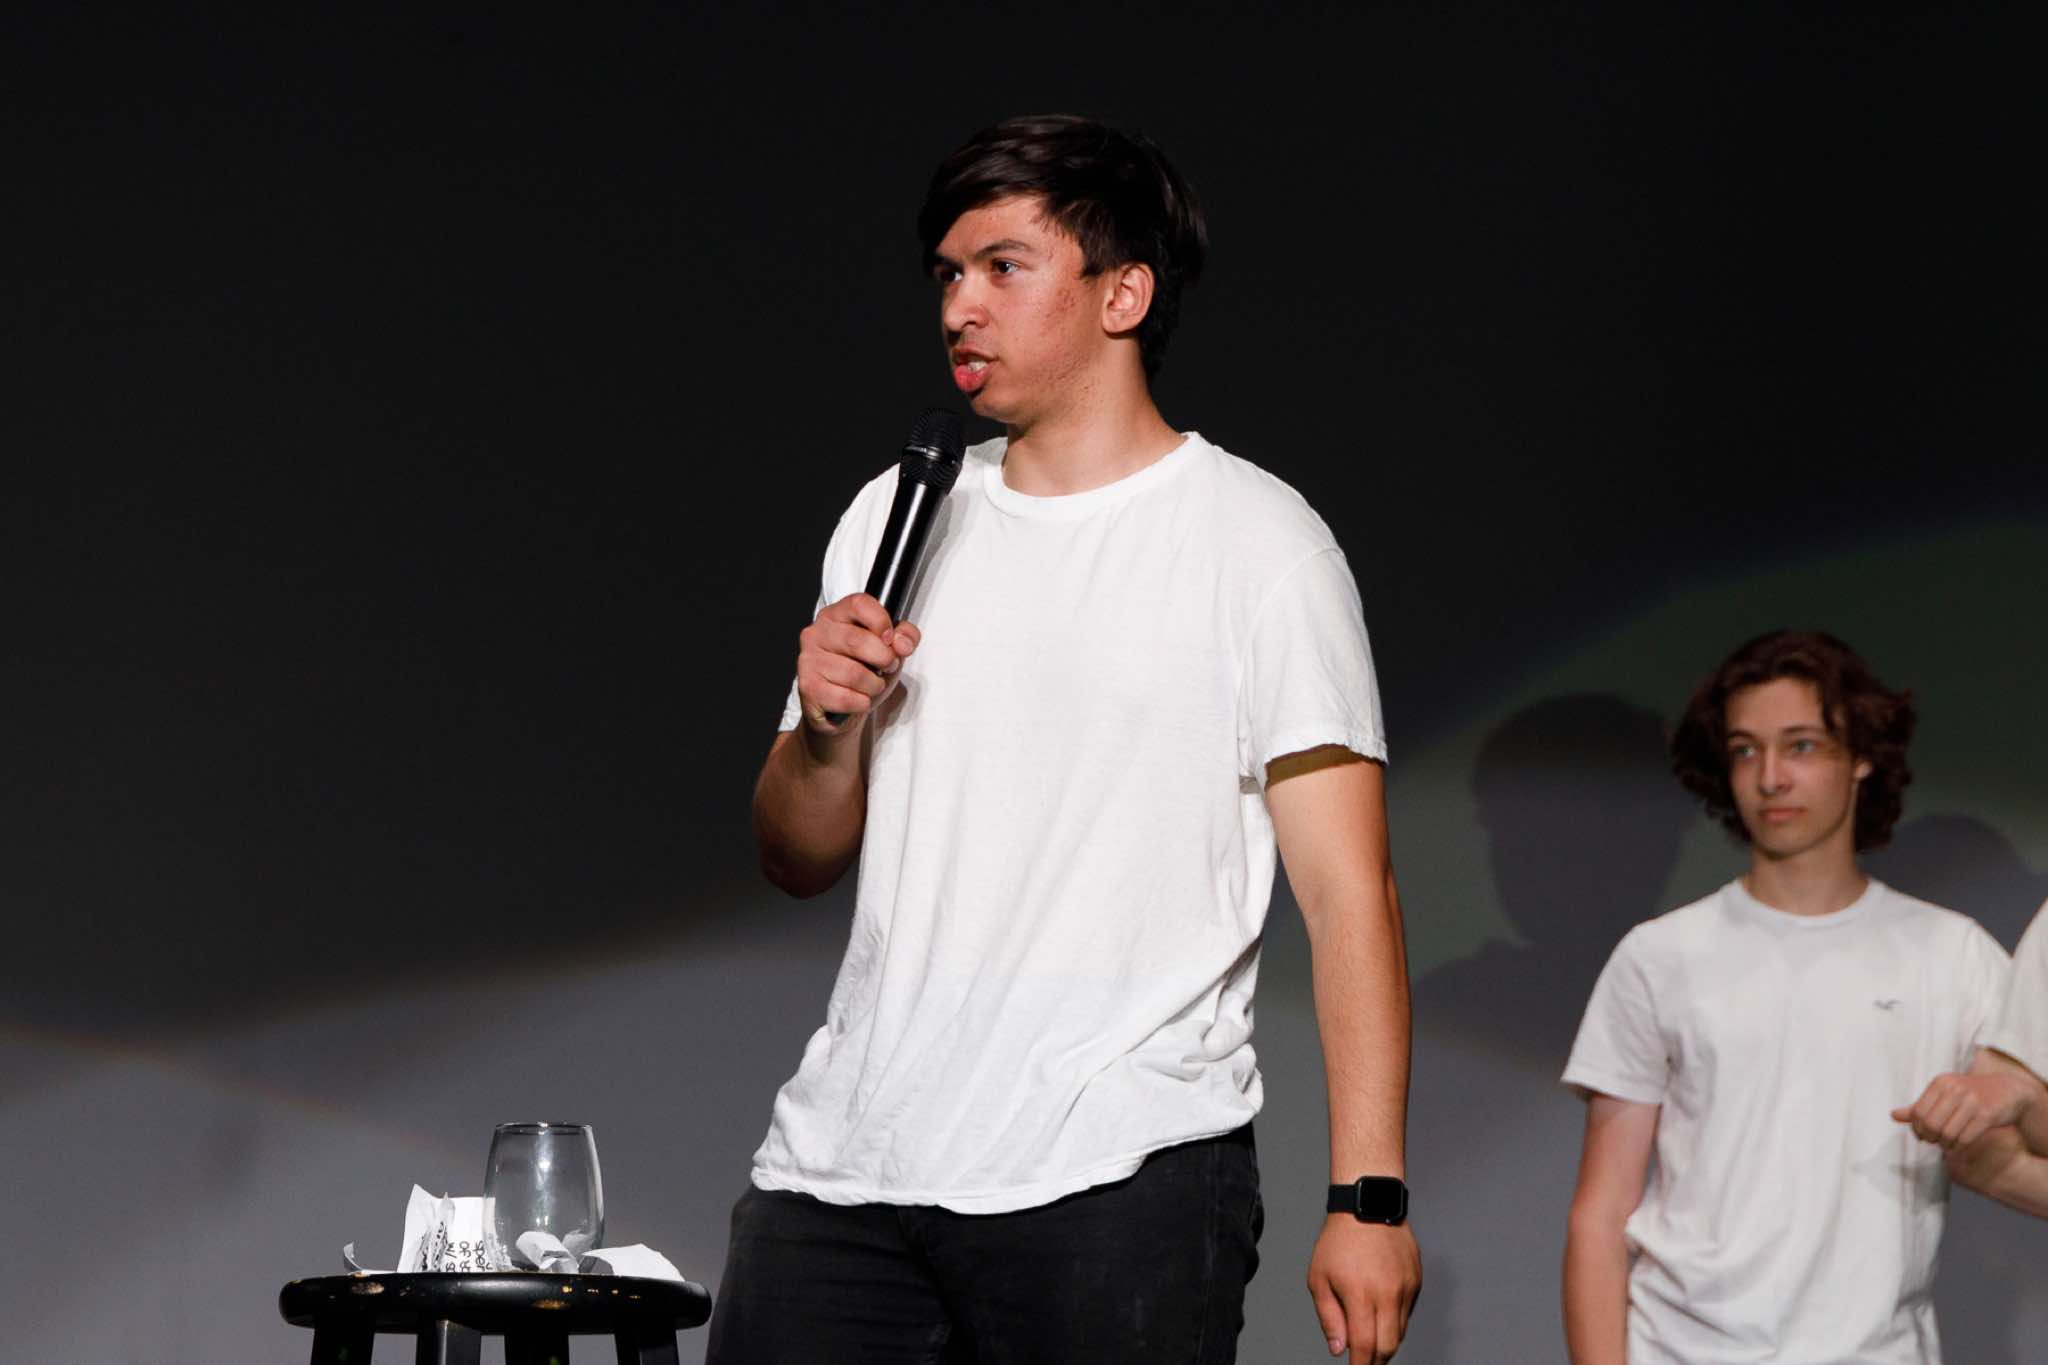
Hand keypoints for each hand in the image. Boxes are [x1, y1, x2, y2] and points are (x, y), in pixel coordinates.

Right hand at [795, 593, 920, 732]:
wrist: (840, 706)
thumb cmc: (864, 669)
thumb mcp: (889, 647)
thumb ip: (904, 637)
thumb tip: (902, 643)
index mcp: (836, 615)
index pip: (859, 604)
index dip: (881, 621)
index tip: (890, 639)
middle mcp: (817, 633)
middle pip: (858, 641)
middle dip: (884, 659)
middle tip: (888, 667)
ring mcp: (809, 660)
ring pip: (854, 674)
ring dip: (874, 685)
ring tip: (873, 686)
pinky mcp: (808, 687)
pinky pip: (845, 698)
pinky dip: (862, 703)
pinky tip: (859, 699)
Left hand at [1308, 1215, 1420, 1362]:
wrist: (1367, 1205)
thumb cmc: (1338, 1241)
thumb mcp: (1319, 1279)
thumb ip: (1330, 1318)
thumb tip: (1339, 1349)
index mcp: (1361, 1295)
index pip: (1366, 1346)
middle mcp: (1388, 1294)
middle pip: (1389, 1345)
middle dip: (1376, 1360)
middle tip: (1364, 1362)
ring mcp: (1406, 1287)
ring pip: (1401, 1330)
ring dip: (1386, 1341)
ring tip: (1370, 1338)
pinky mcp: (1416, 1280)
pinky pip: (1408, 1311)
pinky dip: (1395, 1320)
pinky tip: (1381, 1312)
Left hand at [1893, 1071, 2037, 1149]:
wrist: (2009, 1091)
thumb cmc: (1971, 1095)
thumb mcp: (1944, 1094)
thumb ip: (1920, 1106)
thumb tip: (1892, 1115)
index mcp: (1940, 1083)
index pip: (1918, 1113)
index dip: (1917, 1129)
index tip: (1922, 1135)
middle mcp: (1955, 1089)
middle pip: (1930, 1124)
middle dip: (1929, 1138)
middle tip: (1934, 1142)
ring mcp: (1972, 1101)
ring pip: (1947, 1134)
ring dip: (1944, 1145)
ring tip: (1946, 1144)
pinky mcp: (1987, 1115)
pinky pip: (1965, 1139)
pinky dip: (1957, 1147)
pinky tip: (1957, 1146)